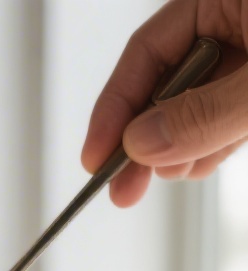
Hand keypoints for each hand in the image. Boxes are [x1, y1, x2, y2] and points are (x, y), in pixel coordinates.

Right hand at [82, 0, 247, 205]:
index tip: (95, 158)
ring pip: (192, 110)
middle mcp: (229, 23)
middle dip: (148, 140)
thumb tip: (142, 143)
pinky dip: (212, 145)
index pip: (147, 51)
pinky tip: (210, 156)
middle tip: (124, 189)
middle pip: (164, 85)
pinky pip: (221, 120)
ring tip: (193, 163)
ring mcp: (245, 55)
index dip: (116, 107)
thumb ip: (205, 113)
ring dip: (185, 147)